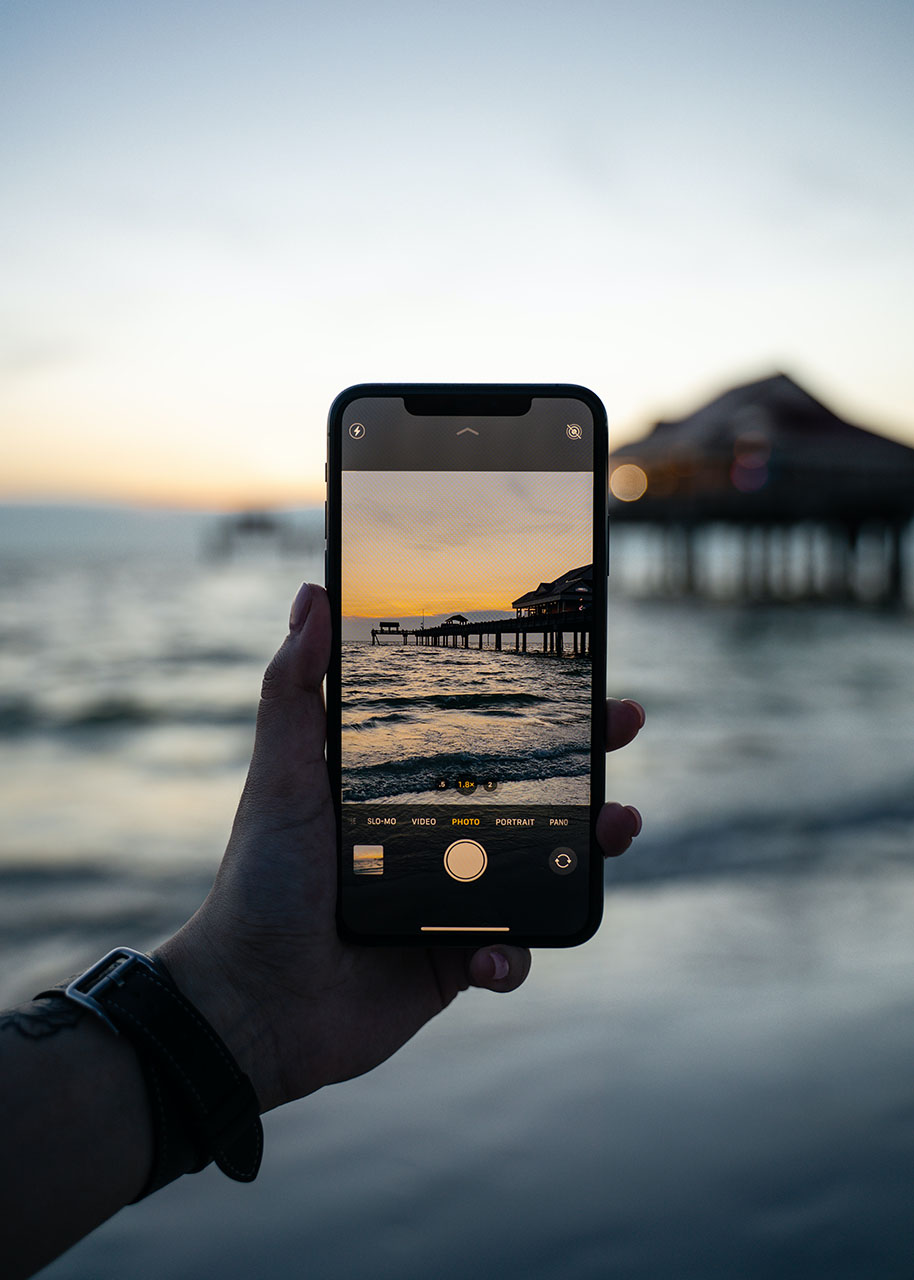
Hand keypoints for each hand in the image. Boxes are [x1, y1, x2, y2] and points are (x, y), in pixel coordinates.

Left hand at [157, 584, 643, 1112]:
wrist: (251, 1001)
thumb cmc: (261, 881)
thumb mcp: (280, 776)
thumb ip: (294, 689)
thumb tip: (311, 594)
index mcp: (405, 788)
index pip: (484, 733)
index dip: (536, 702)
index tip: (581, 667)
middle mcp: (439, 837)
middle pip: (536, 791)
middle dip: (591, 758)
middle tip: (625, 723)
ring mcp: (455, 900)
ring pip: (546, 867)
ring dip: (590, 849)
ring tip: (616, 829)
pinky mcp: (459, 961)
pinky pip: (514, 954)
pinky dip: (515, 955)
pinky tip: (491, 956)